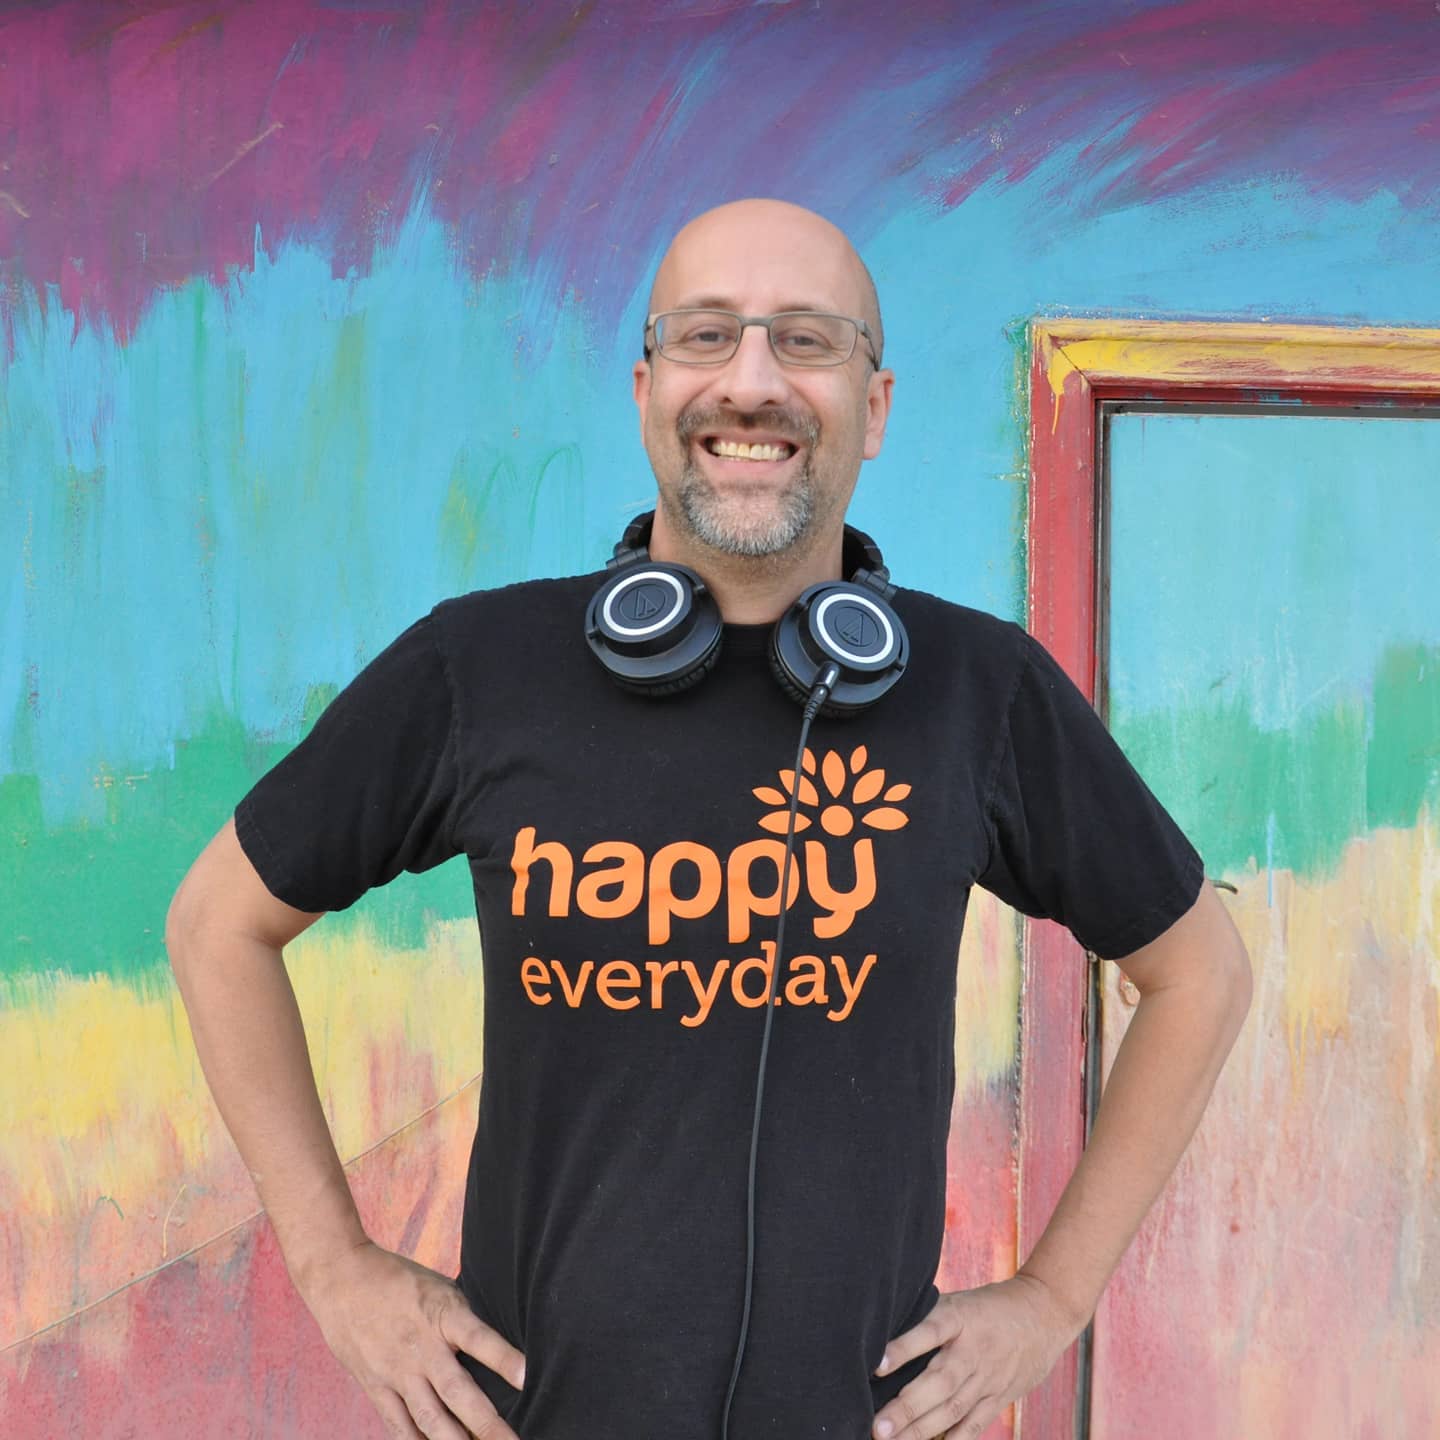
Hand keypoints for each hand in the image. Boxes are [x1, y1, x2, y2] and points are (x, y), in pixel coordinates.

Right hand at [300, 1240, 526, 1439]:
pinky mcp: (375, 1387)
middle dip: (487, 1424)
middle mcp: (421, 1347)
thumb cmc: (399, 1280)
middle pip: (457, 1392)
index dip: (503, 1358)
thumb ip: (462, 1318)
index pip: (478, 1338)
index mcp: (441, 1314)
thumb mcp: (439, 1287)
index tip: (527, 1376)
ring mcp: (396, 1371)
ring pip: (430, 1418)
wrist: (340, 1278)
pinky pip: (399, 1425)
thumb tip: (496, 1346)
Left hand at [870, 1274, 1079, 1439]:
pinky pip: (975, 1424)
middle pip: (940, 1382)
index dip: (904, 1348)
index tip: (877, 1366)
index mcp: (960, 1318)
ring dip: (921, 1430)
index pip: (930, 1332)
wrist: (1044, 1314)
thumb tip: (881, 1331)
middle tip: (877, 1427)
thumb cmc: (987, 1305)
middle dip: (907, 1408)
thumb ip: (927, 1317)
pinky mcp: (1000, 1398)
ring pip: (954, 1409)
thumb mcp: (958, 1299)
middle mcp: (975, 1350)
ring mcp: (989, 1377)